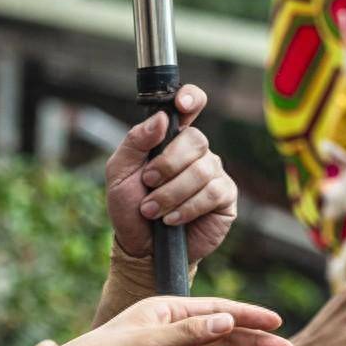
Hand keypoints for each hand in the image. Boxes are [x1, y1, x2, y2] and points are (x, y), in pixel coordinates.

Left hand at [105, 85, 237, 265]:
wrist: (142, 248)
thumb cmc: (130, 208)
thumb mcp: (119, 174)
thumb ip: (135, 142)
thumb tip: (161, 119)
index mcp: (171, 139)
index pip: (190, 105)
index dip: (191, 97)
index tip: (183, 103)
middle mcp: (196, 152)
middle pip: (195, 140)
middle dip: (168, 164)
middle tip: (148, 183)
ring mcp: (214, 173)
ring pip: (203, 169)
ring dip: (172, 192)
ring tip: (154, 210)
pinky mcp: (225, 198)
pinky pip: (213, 192)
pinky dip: (188, 206)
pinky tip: (172, 219)